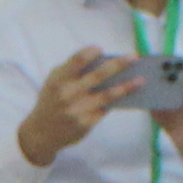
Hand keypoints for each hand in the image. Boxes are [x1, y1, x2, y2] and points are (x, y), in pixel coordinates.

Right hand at [14, 48, 126, 166]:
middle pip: (98, 75)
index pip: (77, 60)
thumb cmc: (51, 101)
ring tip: (141, 80)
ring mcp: (78, 109)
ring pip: (107, 95)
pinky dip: (118, 101)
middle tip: (134, 58)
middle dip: (118, 65)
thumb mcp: (54, 82)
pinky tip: (130, 95)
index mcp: (60, 79)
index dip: (90, 53)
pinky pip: (106, 109)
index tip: (101, 49)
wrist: (41, 133)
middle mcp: (69, 94)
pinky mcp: (86, 123)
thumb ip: (72, 71)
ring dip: (127, 87)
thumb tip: (103, 61)